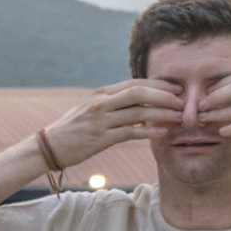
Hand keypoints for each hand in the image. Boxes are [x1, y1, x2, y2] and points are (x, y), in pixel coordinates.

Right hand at [39, 80, 186, 166]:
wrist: (48, 147)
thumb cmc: (72, 129)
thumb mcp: (90, 110)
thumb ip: (112, 104)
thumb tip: (138, 104)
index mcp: (101, 94)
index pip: (135, 83)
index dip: (159, 85)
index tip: (176, 89)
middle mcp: (101, 103)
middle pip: (139, 93)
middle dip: (164, 96)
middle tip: (182, 102)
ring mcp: (100, 121)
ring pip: (139, 113)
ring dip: (162, 114)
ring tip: (179, 118)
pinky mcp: (100, 139)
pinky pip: (130, 133)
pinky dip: (148, 132)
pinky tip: (162, 133)